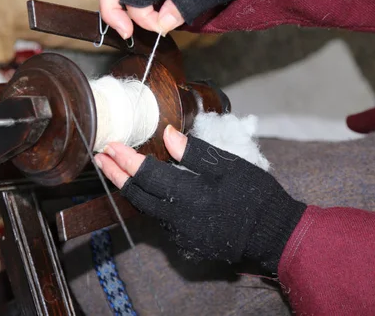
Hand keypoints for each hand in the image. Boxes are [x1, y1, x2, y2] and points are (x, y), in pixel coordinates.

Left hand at [95, 125, 305, 274]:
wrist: (274, 235)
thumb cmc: (256, 196)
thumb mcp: (231, 167)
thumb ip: (196, 153)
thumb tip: (168, 135)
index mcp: (191, 197)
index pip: (148, 176)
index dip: (127, 160)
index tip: (111, 145)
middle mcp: (179, 219)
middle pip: (137, 196)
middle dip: (116, 174)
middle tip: (100, 156)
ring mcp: (181, 233)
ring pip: (145, 208)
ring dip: (128, 187)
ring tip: (114, 169)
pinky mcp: (186, 240)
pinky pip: (158, 217)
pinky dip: (145, 200)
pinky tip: (142, 188)